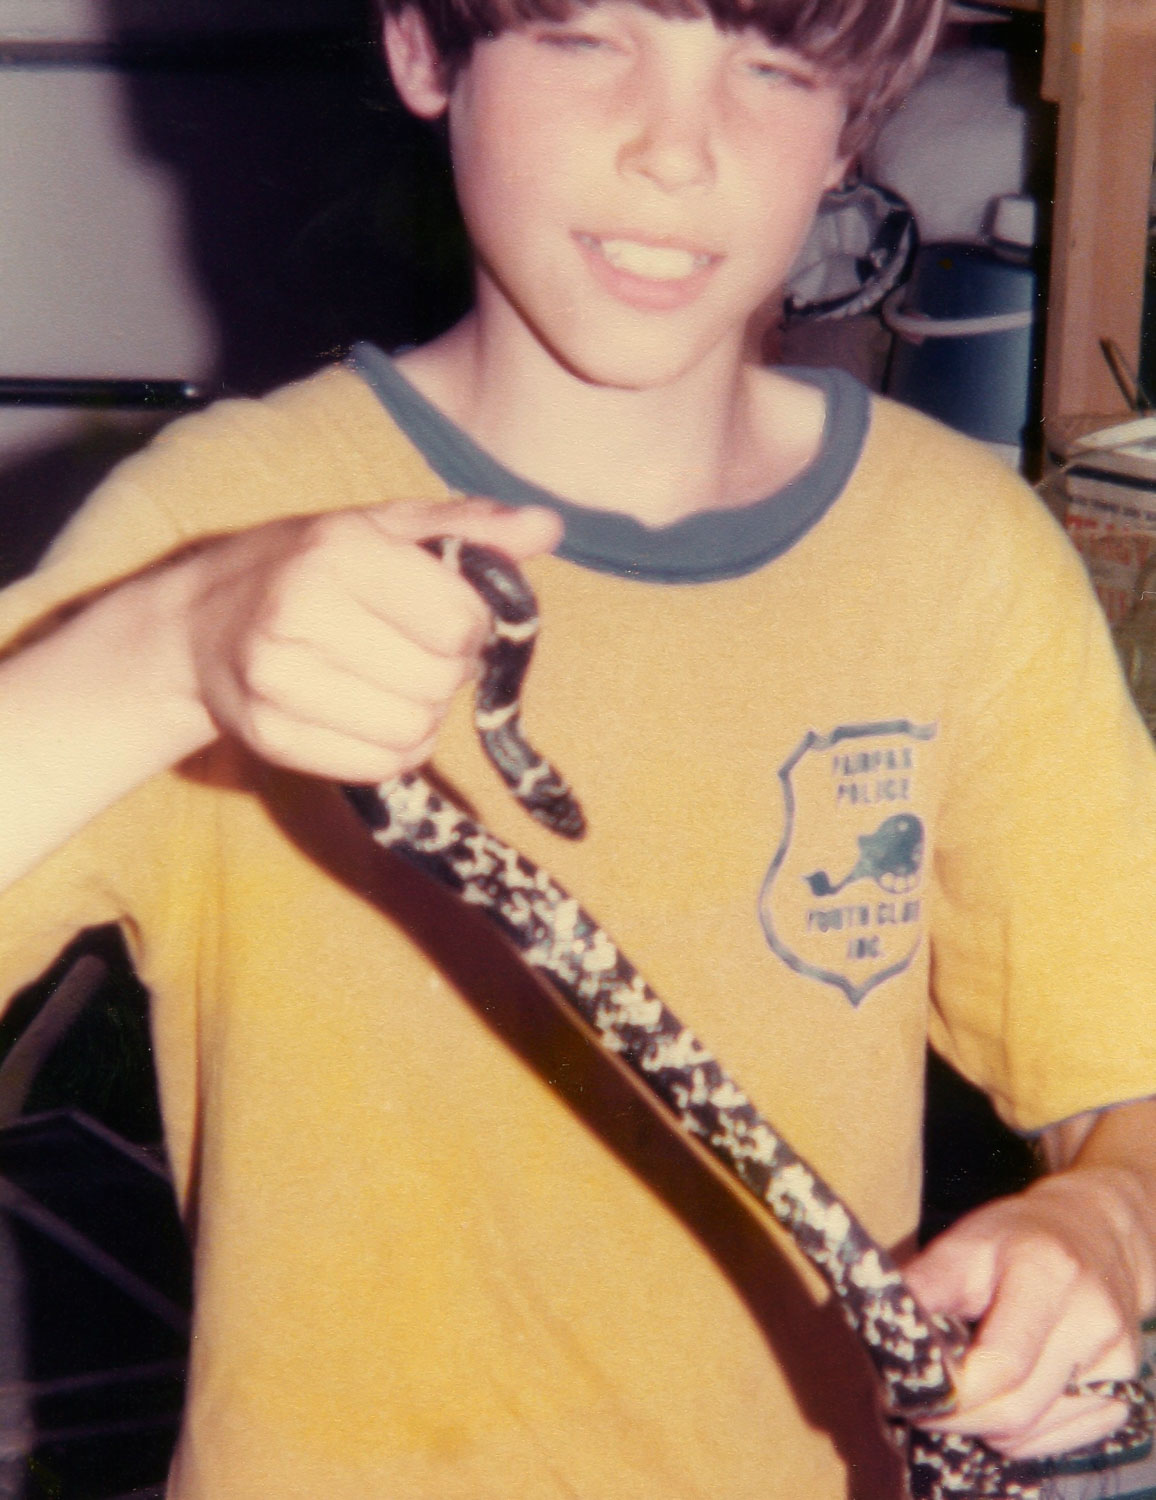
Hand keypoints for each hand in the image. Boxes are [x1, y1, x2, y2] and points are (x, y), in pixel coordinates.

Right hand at [179, 498, 562, 783]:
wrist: (200, 623)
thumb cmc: (309, 566)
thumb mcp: (385, 528)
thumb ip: (470, 528)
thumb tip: (548, 527)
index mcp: (338, 550)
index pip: (459, 622)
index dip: (471, 627)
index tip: (446, 617)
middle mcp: (299, 612)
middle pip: (439, 681)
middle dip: (446, 671)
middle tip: (413, 651)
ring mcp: (276, 680)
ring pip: (414, 730)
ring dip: (423, 715)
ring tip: (390, 682)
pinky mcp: (269, 736)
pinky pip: (380, 766)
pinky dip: (394, 749)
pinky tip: (369, 715)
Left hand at [904, 1168, 1146, 1459]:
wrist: (1094, 1235)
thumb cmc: (1016, 1238)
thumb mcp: (963, 1243)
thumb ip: (923, 1288)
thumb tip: (878, 1339)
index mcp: (1048, 1273)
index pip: (1001, 1364)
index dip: (949, 1394)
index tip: (902, 1395)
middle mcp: (1092, 1322)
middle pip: (1016, 1410)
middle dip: (955, 1419)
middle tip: (913, 1410)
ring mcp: (1116, 1365)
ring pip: (1033, 1435)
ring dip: (981, 1431)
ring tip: (950, 1404)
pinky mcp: (1121, 1396)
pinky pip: (1056, 1442)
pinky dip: (1015, 1437)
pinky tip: (992, 1406)